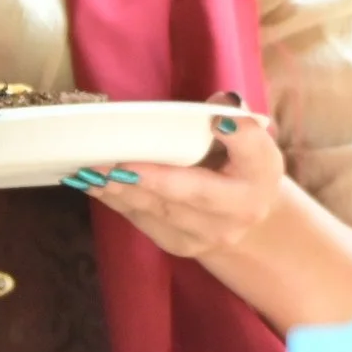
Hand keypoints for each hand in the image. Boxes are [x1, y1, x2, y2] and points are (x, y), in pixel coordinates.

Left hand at [81, 104, 287, 260]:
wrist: (247, 224)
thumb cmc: (244, 170)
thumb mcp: (253, 142)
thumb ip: (239, 123)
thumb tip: (218, 105)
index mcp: (260, 174)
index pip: (252, 151)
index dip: (237, 138)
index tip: (216, 123)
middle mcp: (236, 212)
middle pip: (191, 192)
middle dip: (150, 178)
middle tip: (110, 162)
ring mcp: (206, 235)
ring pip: (160, 210)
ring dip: (122, 191)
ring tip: (92, 172)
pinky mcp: (179, 245)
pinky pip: (145, 221)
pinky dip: (117, 202)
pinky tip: (94, 185)